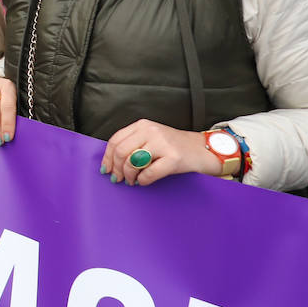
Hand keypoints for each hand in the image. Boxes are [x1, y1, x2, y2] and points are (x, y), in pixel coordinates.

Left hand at [101, 120, 221, 185]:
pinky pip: (149, 173)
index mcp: (142, 125)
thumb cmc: (173, 146)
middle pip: (121, 152)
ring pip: (133, 162)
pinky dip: (143, 180)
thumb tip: (111, 163)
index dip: (108, 157)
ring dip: (129, 176)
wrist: (201, 149)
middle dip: (116, 168)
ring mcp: (163, 144)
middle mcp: (151, 131)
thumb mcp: (151, 137)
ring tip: (131, 181)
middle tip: (118, 178)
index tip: (106, 168)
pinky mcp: (173, 158)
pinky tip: (143, 181)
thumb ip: (132, 144)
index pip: (116, 140)